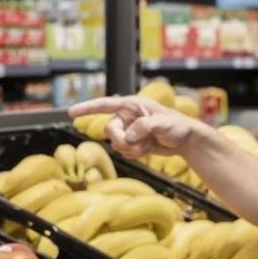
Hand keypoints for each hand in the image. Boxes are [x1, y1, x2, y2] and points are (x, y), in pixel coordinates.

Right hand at [69, 96, 196, 158]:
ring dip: (132, 148)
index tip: (70, 112)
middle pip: (109, 130)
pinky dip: (136, 153)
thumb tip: (129, 134)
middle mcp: (128, 116)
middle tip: (141, 141)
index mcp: (132, 105)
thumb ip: (144, 126)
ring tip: (150, 143)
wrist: (186, 140)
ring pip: (116, 143)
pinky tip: (148, 148)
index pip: (105, 105)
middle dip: (123, 140)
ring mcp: (129, 129)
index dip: (87, 108)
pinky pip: (124, 151)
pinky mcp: (133, 141)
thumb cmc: (178, 126)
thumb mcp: (164, 123)